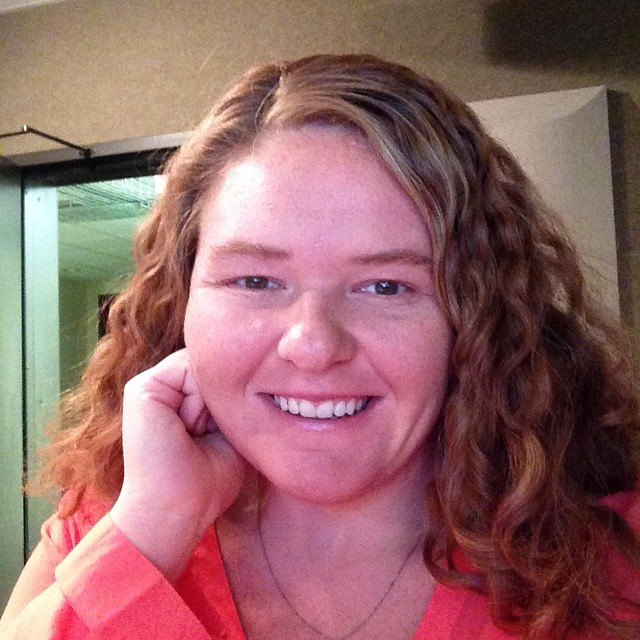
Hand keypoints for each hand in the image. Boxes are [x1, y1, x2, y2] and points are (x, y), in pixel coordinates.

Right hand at [110, 349, 246, 580]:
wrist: (177, 511)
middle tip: (209, 435)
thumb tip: (250, 372)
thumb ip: (233, 402)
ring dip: (212, 401)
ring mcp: (150, 388)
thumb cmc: (208, 483)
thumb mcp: (230, 433)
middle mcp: (165, 392)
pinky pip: (187, 368)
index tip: (227, 433)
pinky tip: (187, 427)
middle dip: (224, 397)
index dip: (236, 396)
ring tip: (197, 434)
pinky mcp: (141, 388)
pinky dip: (198, 398)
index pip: (219, 375)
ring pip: (203, 367)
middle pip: (213, 369)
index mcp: (181, 402)